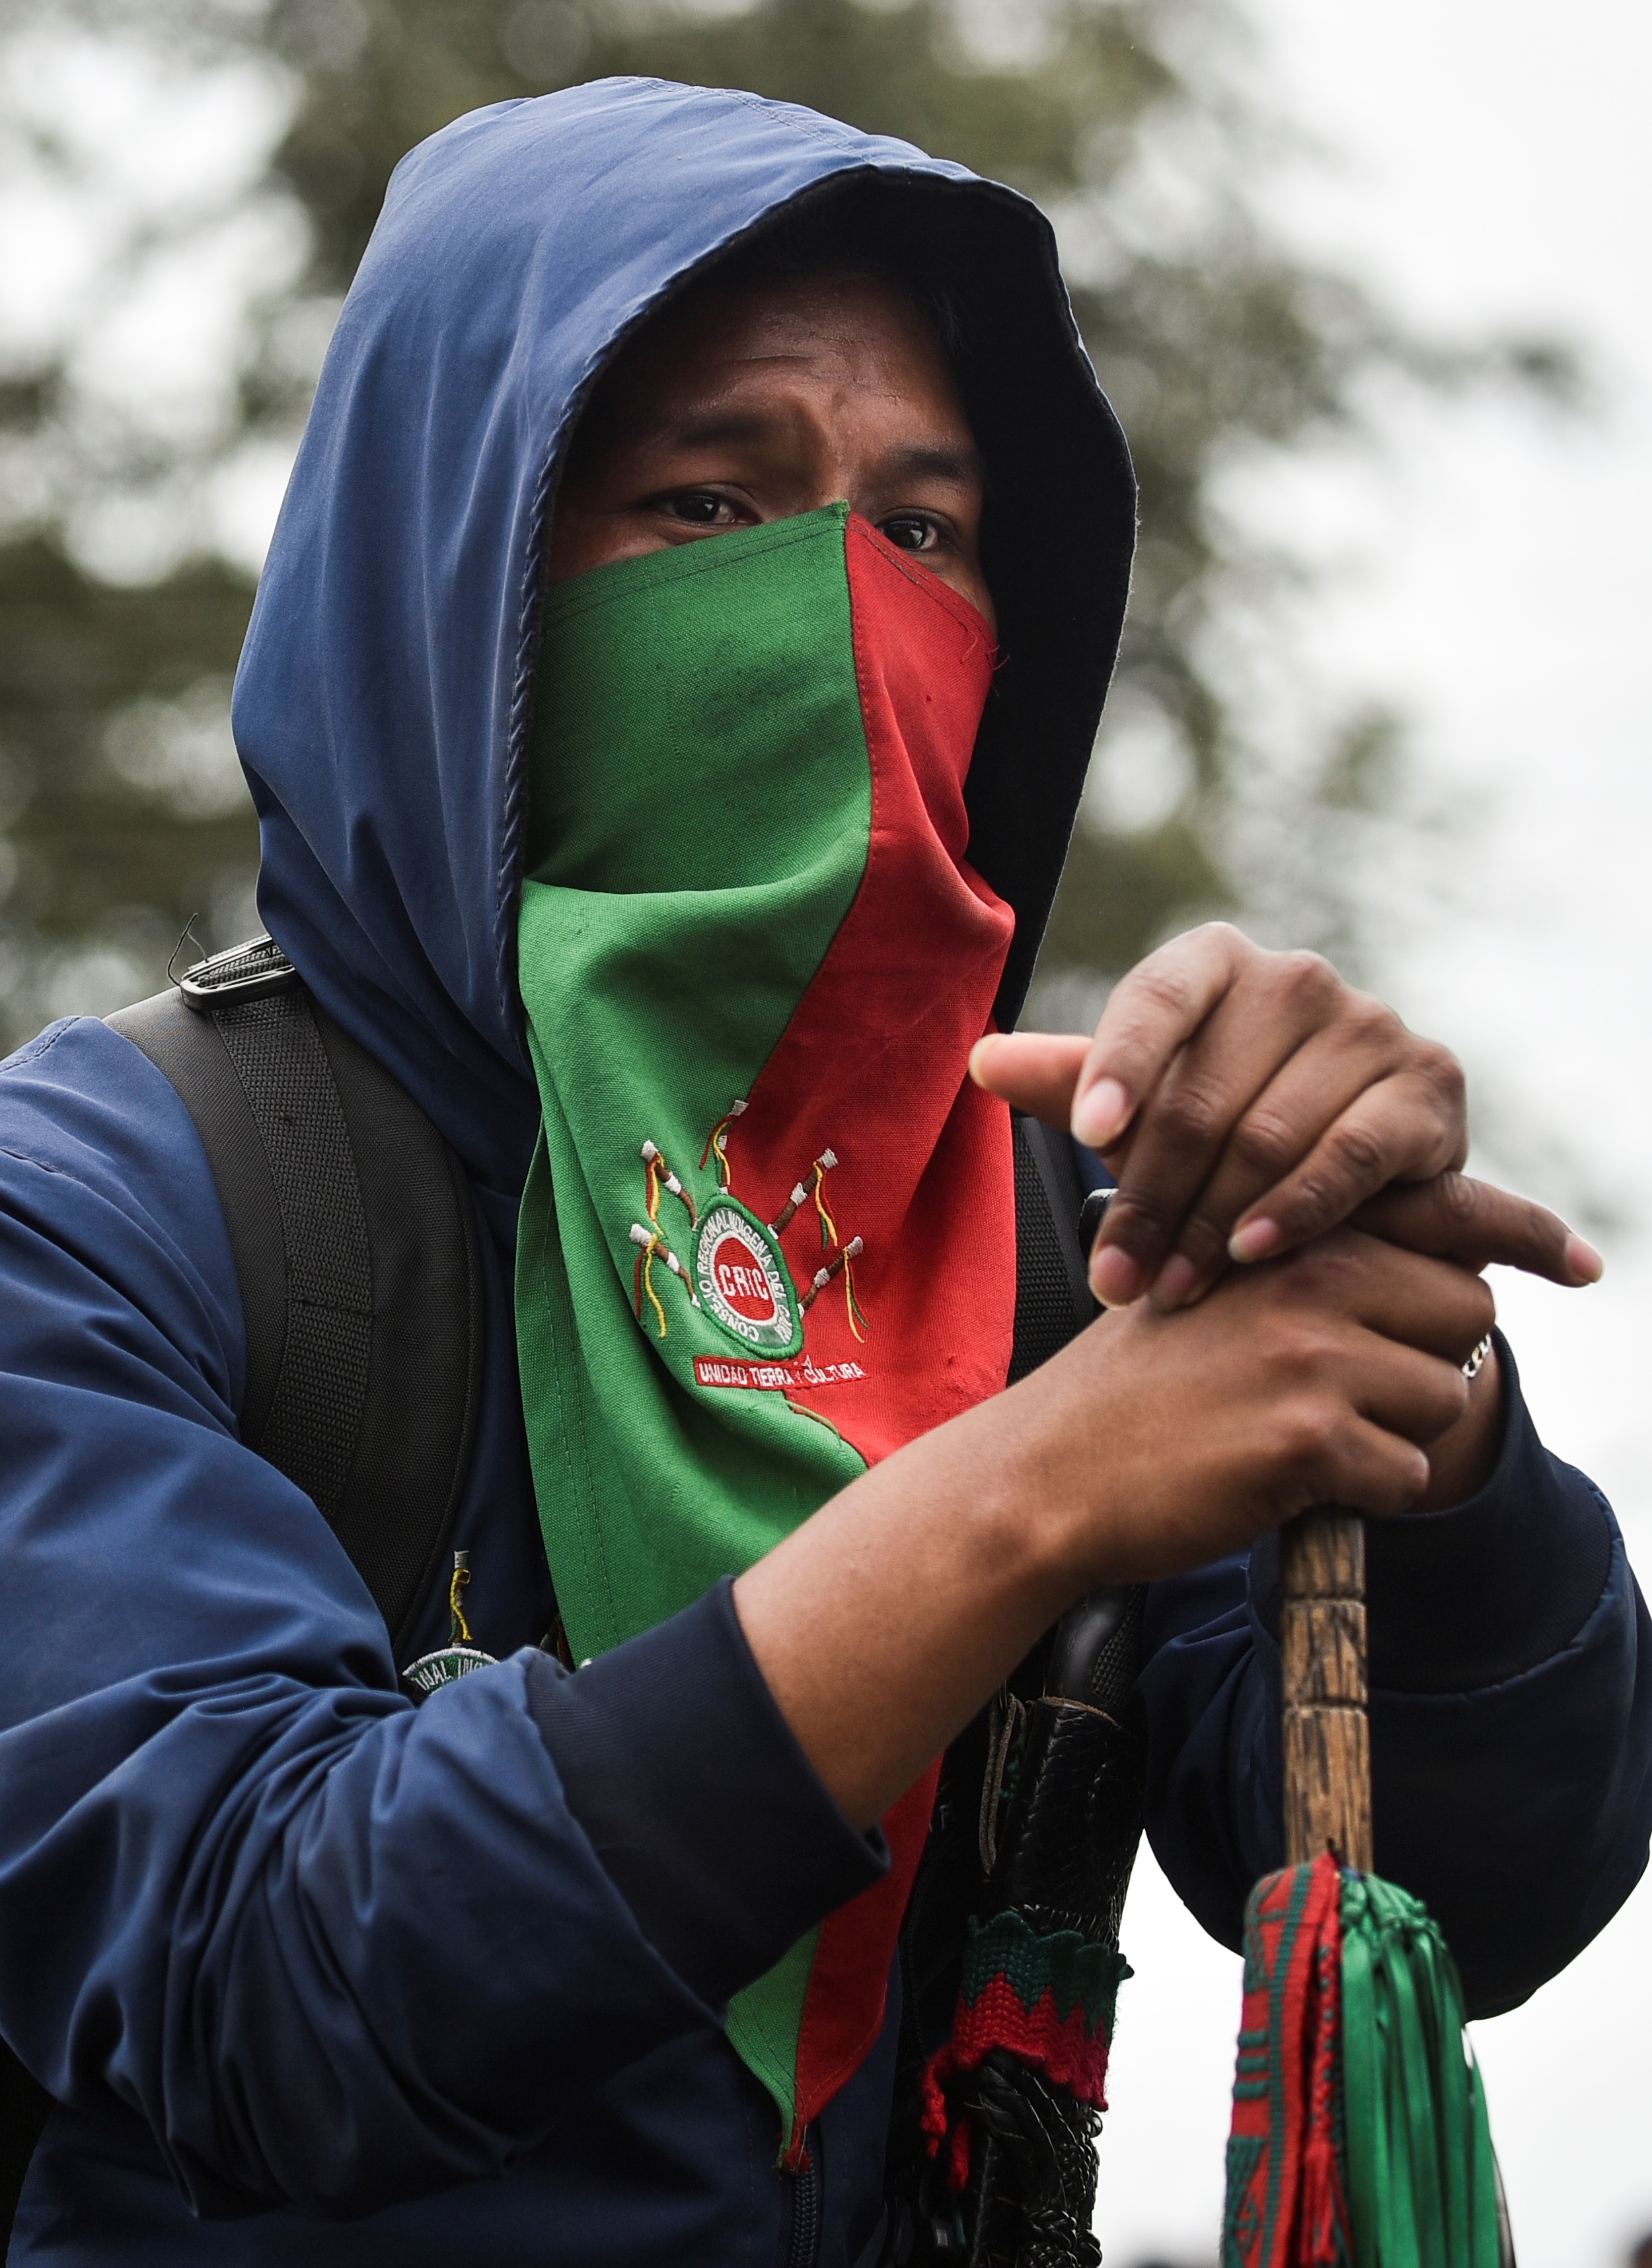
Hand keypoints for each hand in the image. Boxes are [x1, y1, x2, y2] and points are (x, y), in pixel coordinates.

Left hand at [969, 922, 1602, 1309]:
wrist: (1354, 1173)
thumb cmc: (1221, 1128)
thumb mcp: (1142, 1107)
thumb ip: (1072, 1082)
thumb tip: (983, 1059)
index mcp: (1215, 963)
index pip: (1156, 999)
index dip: (1122, 1064)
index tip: (1089, 1132)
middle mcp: (1296, 978)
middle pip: (1204, 1092)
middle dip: (1150, 1197)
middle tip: (1114, 1277)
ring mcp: (1370, 1025)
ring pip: (1268, 1134)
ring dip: (1209, 1225)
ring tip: (1167, 1291)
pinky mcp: (1428, 1086)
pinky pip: (1350, 1155)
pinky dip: (1296, 1211)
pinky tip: (1250, 1254)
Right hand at [1027, 1224, 1496, 1579]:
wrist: (1049, 1472)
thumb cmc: (1138, 1388)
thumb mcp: (1214, 1283)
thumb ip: (1314, 1260)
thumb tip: (1440, 1259)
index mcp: (1291, 1229)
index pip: (1446, 1215)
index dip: (1522, 1234)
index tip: (1581, 1260)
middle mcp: (1309, 1275)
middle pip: (1465, 1311)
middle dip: (1425, 1357)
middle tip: (1345, 1388)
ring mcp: (1311, 1354)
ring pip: (1445, 1396)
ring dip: (1395, 1432)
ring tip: (1306, 1435)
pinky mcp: (1309, 1438)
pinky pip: (1407, 1473)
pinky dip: (1364, 1491)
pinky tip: (1289, 1479)